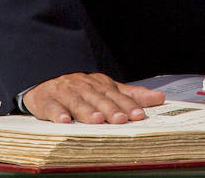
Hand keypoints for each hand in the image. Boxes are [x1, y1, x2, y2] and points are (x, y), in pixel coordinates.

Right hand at [21, 73, 165, 123]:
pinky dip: (58, 113)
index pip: (116, 95)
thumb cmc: (81, 92)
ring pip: (77, 102)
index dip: (128, 105)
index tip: (140, 115)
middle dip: (110, 109)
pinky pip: (52, 107)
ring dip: (87, 111)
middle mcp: (83, 86)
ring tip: (97, 120)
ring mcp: (64, 92)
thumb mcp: (106, 91)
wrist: (44, 85)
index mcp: (99, 84)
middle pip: (98, 99)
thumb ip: (131, 96)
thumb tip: (160, 98)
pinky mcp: (46, 100)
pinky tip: (64, 121)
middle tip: (121, 120)